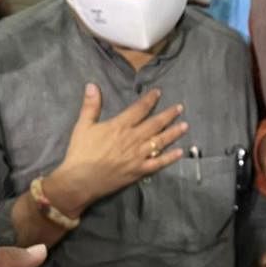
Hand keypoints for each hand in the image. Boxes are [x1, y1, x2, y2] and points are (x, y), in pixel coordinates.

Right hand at [47, 84, 187, 211]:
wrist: (80, 180)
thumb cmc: (80, 153)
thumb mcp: (83, 126)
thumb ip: (90, 106)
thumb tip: (92, 85)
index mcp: (119, 126)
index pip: (139, 109)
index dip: (150, 100)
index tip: (159, 92)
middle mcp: (132, 139)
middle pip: (155, 124)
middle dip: (168, 115)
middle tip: (180, 108)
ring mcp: (138, 156)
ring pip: (160, 141)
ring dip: (173, 133)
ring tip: (185, 126)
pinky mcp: (139, 171)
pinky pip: (158, 163)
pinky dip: (170, 158)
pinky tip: (179, 152)